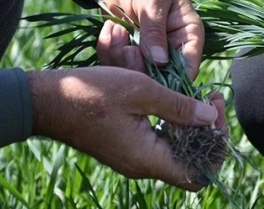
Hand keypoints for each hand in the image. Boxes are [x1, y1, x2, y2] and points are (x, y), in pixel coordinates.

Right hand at [28, 67, 226, 190]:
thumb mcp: (141, 91)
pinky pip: (160, 142)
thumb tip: (210, 117)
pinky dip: (173, 123)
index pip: (198, 172)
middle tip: (212, 97)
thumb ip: (178, 107)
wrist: (47, 101)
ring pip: (177, 150)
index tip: (217, 110)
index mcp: (147, 159)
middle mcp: (142, 165)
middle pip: (191, 161)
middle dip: (209, 130)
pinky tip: (175, 99)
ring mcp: (133, 157)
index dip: (217, 145)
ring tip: (199, 94)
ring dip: (192, 124)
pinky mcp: (126, 146)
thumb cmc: (91, 94)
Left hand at [92, 0, 203, 76]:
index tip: (151, 75)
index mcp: (188, 34)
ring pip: (136, 73)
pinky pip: (117, 63)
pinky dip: (108, 50)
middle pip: (160, 78)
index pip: (189, 67)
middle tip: (127, 47)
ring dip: (120, 55)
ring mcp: (148, 50)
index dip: (174, 80)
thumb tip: (160, 63)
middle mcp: (171, 47)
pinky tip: (109, 28)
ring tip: (115, 29)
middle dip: (139, 66)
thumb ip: (155, 31)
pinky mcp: (127, 49)